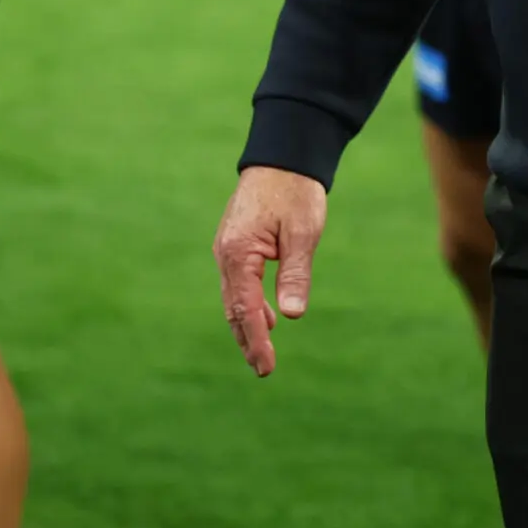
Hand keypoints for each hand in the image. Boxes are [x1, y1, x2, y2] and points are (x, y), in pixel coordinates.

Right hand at [212, 165, 327, 377]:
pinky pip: (237, 283)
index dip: (256, 340)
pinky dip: (248, 305)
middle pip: (233, 308)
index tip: (266, 367)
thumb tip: (292, 314)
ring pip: (233, 298)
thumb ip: (295, 273)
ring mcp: (227, 249)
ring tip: (262, 353)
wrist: (281, 156)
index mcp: (238, 253)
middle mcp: (225, 254)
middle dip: (248, 340)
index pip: (246, 308)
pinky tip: (267, 318)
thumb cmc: (295, 191)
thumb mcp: (302, 233)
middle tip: (263, 370)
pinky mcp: (234, 244)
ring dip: (247, 325)